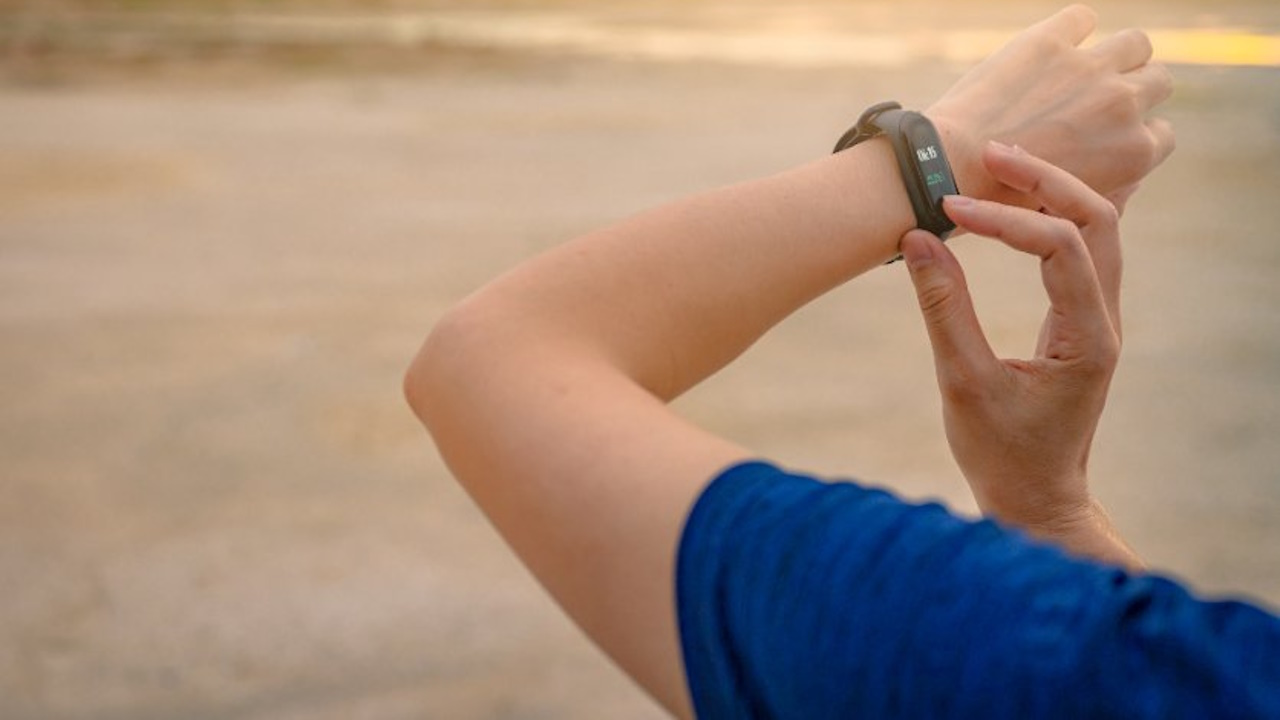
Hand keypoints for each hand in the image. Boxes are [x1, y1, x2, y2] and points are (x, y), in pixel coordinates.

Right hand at [901, 141, 1125, 549]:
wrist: (1036, 499)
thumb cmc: (1000, 454)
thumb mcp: (961, 382)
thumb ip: (943, 308)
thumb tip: (916, 239)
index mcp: (1087, 338)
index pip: (1060, 247)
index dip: (1003, 220)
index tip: (948, 211)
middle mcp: (1105, 321)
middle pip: (1099, 218)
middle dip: (1046, 179)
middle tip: (991, 153)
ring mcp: (1099, 320)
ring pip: (1097, 230)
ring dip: (1053, 192)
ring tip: (1000, 166)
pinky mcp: (1081, 323)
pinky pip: (1082, 251)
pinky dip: (1052, 217)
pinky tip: (1018, 202)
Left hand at [927, 4, 1174, 210]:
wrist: (949, 170)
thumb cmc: (999, 201)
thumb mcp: (1071, 208)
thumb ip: (1106, 187)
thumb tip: (1127, 176)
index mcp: (1135, 154)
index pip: (1162, 134)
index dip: (1135, 133)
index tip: (1109, 136)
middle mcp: (1124, 105)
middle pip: (1158, 81)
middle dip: (1135, 89)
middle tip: (1098, 99)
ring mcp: (1090, 68)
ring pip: (1135, 43)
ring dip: (1117, 53)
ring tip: (1083, 68)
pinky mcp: (1050, 41)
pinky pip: (1082, 17)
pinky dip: (1072, 28)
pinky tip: (1050, 47)